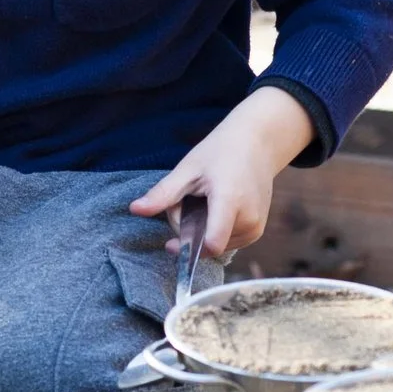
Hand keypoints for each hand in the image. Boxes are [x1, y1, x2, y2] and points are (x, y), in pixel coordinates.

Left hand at [128, 87, 314, 253]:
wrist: (258, 144)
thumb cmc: (221, 152)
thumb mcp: (188, 169)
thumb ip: (163, 194)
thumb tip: (134, 210)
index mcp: (230, 201)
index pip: (212, 245)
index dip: (187, 248)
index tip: (170, 241)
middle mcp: (248, 219)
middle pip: (207, 244)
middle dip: (190, 231)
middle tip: (188, 201)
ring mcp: (256, 227)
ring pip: (216, 245)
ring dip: (202, 231)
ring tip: (204, 201)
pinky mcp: (257, 231)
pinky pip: (227, 241)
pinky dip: (215, 230)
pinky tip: (215, 208)